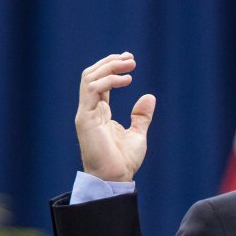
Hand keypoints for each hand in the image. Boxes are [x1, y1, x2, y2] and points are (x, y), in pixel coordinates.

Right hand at [75, 52, 155, 181]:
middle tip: (130, 57)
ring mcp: (85, 114)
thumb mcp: (137, 133)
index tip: (130, 60)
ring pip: (89, 78)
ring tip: (130, 64)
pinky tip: (127, 80)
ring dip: (109, 67)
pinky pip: (92, 90)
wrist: (115, 178)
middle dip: (110, 62)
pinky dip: (109, 80)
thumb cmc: (123, 160)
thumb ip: (141, 116)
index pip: (100, 82)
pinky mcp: (85, 119)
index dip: (113, 68)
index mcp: (100, 112)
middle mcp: (90, 110)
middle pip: (92, 75)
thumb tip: (149, 96)